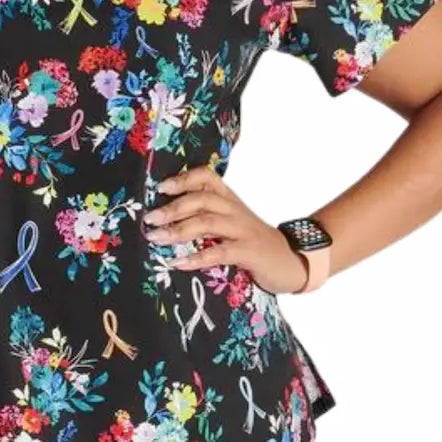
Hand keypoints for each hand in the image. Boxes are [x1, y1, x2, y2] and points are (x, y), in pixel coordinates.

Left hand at [142, 163, 309, 294]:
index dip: (183, 179)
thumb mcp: (232, 223)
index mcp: (229, 199)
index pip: (206, 177)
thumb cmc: (253, 242)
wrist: (291, 260)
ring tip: (156, 238)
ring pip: (207, 222)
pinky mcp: (249, 252)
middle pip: (201, 199)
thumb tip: (166, 219)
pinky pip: (220, 251)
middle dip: (173, 208)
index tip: (161, 187)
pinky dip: (197, 257)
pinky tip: (179, 263)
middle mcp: (235, 210)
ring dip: (178, 230)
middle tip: (149, 219)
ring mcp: (243, 230)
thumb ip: (207, 217)